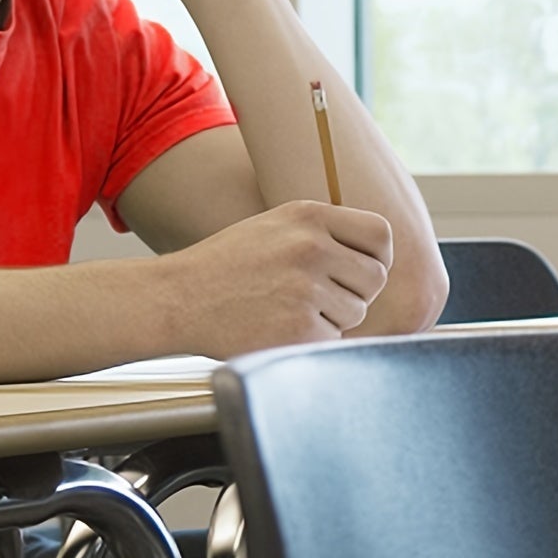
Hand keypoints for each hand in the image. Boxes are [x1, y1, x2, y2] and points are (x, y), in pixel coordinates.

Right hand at [161, 200, 393, 354]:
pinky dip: (311, 341)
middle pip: (374, 279)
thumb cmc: (225, 266)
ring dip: (331, 319)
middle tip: (316, 298)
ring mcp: (306, 288)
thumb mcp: (274, 227)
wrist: (177, 298)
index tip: (360, 271)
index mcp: (309, 216)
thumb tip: (377, 258)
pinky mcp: (299, 328)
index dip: (377, 257)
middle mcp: (312, 247)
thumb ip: (323, 234)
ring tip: (286, 310)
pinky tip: (277, 328)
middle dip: (353, 293)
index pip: (380, 235)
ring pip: (355, 312)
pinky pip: (332, 339)